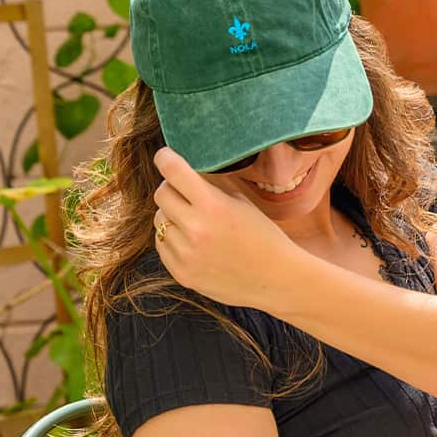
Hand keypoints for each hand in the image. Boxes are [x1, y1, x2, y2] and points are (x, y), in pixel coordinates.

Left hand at [151, 147, 301, 308]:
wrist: (276, 279)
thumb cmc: (264, 237)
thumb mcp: (242, 204)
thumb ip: (212, 188)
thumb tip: (186, 172)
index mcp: (213, 206)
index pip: (173, 172)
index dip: (165, 159)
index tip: (164, 156)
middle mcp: (194, 228)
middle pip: (161, 194)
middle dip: (171, 189)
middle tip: (186, 194)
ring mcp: (185, 253)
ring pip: (159, 221)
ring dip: (173, 217)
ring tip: (196, 224)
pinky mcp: (180, 272)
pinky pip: (162, 245)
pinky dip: (173, 240)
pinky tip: (195, 244)